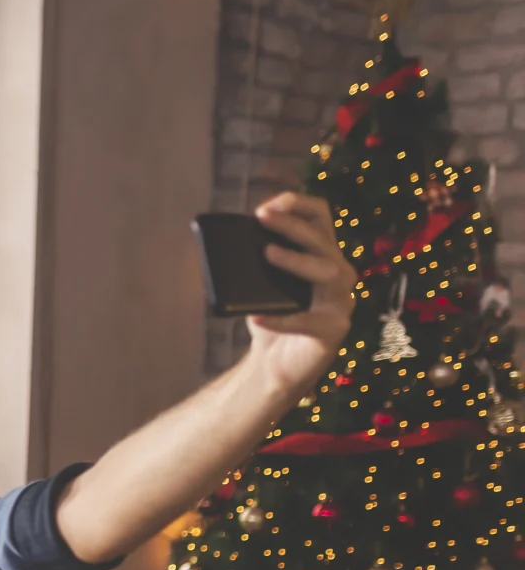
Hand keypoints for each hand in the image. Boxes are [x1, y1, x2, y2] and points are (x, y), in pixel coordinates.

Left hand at [246, 191, 354, 390]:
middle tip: (262, 216)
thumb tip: (229, 241)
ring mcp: (341, 303)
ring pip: (327, 273)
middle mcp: (338, 274)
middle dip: (292, 225)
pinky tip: (257, 317)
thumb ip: (255, 261)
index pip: (321, 217)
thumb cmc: (270, 317)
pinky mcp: (333, 332)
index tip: (265, 206)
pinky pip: (309, 322)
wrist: (275, 365)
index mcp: (324, 255)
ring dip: (296, 260)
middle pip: (322, 241)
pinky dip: (281, 319)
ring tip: (268, 254)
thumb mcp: (260, 284)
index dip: (298, 204)